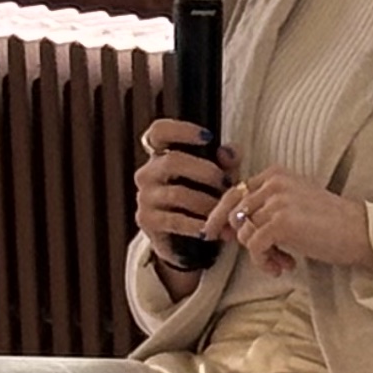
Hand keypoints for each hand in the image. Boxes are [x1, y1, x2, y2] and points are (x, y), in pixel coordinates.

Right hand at [136, 119, 230, 291]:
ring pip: (177, 194)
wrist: (188, 242)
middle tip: (226, 183)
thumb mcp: (219, 179)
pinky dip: (198, 225)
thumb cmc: (204, 200)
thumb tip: (228, 151)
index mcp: (162, 156)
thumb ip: (226, 163)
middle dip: (205, 171)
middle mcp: (148, 173)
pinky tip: (213, 231)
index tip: (207, 136)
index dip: (181, 130)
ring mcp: (144, 196)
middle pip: (172, 161)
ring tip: (225, 212)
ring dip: (207, 203)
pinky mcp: (146, 220)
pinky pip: (175, 220)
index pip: (159, 132)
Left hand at [207, 165, 372, 276]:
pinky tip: (284, 266)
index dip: (220, 215)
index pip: (234, 192)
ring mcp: (276, 202)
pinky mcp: (280, 223)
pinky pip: (253, 246)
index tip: (214, 233)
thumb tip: (230, 226)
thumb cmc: (333, 224)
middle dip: (240, 238)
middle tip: (260, 257)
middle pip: (234, 213)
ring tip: (282, 262)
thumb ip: (267, 206)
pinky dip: (263, 262)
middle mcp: (272, 183)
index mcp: (275, 175)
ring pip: (244, 232)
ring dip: (260, 254)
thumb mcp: (296, 204)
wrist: (361, 233)